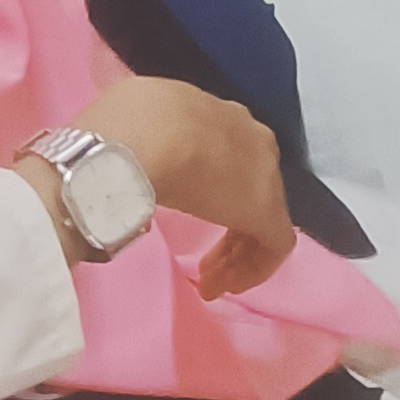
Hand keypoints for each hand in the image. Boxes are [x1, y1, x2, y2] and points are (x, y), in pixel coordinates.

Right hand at [43, 75, 296, 296]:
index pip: (222, 152)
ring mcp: (262, 172)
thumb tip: (128, 163)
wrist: (145, 137)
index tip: (186, 214)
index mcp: (213, 112)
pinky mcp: (267, 210)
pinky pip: (274, 244)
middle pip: (247, 182)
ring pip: (262, 215)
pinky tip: (226, 287)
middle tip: (202, 259)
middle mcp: (247, 134)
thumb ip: (142, 141)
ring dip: (236, 252)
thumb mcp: (132, 120)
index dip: (207, 187)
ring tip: (211, 284)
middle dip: (228, 222)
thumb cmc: (125, 129)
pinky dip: (253, 269)